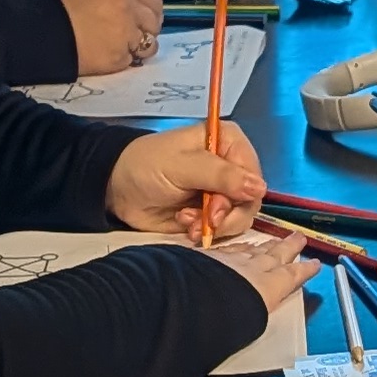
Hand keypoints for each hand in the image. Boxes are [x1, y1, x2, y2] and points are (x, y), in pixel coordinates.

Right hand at [62, 0, 161, 75]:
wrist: (42, 34)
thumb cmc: (61, 10)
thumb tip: (135, 9)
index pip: (153, 1)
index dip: (150, 13)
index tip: (144, 19)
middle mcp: (128, 7)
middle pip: (154, 22)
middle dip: (147, 30)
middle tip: (133, 35)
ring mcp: (126, 33)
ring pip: (149, 44)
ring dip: (139, 47)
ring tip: (121, 47)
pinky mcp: (119, 56)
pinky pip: (132, 60)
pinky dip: (124, 60)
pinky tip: (108, 55)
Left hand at [107, 122, 264, 236]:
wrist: (117, 188)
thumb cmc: (145, 165)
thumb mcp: (181, 166)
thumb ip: (219, 176)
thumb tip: (259, 188)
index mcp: (228, 143)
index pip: (253, 175)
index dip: (240, 196)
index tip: (215, 208)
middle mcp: (231, 167)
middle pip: (249, 201)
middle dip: (225, 215)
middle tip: (204, 220)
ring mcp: (222, 193)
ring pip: (239, 219)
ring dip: (214, 226)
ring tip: (188, 222)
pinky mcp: (211, 214)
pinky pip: (223, 230)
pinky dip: (206, 232)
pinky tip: (186, 226)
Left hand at [201, 225, 316, 319]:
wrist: (190, 301)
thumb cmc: (222, 320)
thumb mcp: (247, 323)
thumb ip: (253, 315)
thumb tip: (252, 317)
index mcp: (266, 288)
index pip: (289, 276)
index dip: (304, 270)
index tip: (315, 263)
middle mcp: (251, 270)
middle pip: (274, 255)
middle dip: (288, 247)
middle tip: (299, 237)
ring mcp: (228, 260)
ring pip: (252, 250)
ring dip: (265, 245)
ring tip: (274, 241)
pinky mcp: (207, 257)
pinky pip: (228, 249)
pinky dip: (238, 247)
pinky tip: (239, 245)